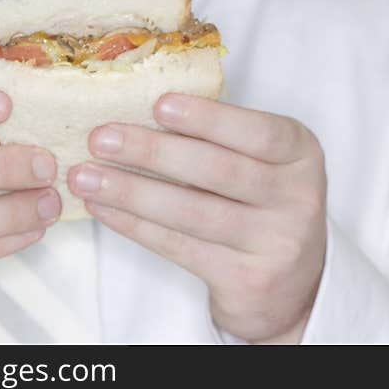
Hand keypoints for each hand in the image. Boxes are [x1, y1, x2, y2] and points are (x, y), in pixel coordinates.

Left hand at [68, 94, 326, 343]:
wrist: (294, 284)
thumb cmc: (265, 203)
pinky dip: (135, 226)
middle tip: (101, 138)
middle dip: (153, 153)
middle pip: (218, 171)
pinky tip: (105, 209)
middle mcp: (297, 197)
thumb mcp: (267, 163)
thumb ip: (225, 139)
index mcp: (301, 154)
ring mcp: (276, 242)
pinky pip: (180, 247)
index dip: (208, 119)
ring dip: (132, 192)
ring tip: (86, 176)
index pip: (258, 132)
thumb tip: (141, 109)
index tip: (158, 105)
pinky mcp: (248, 279)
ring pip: (193, 213)